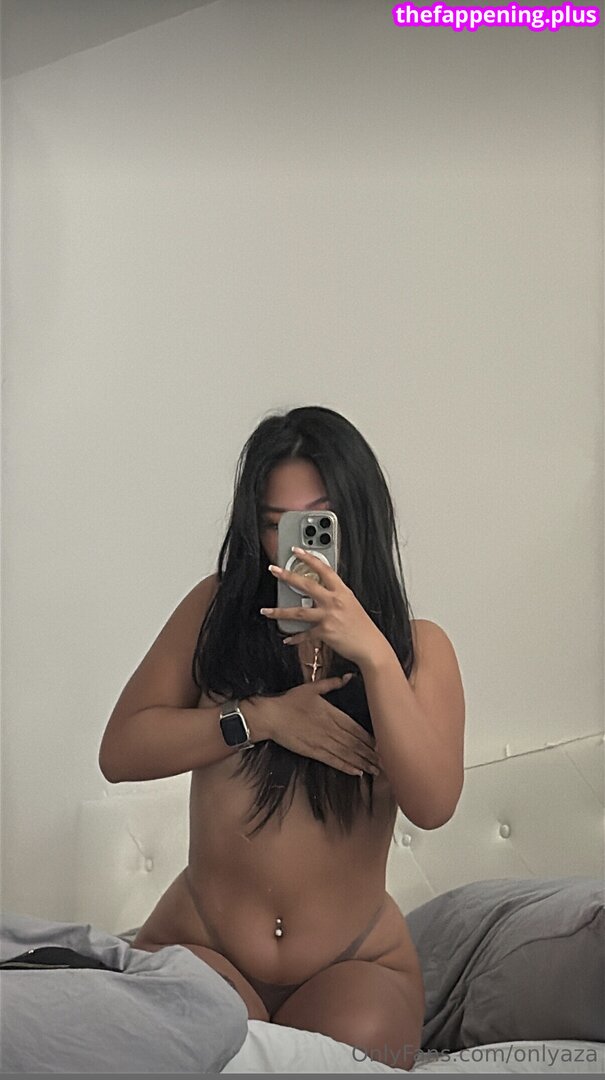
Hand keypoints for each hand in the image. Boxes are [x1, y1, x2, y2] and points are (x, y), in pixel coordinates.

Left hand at [260, 547, 388, 667]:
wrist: (371, 646)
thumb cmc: (362, 627)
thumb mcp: (352, 604)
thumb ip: (336, 596)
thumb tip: (319, 592)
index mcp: (342, 591)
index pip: (324, 569)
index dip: (309, 558)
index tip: (297, 550)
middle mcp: (334, 601)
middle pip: (306, 585)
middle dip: (287, 576)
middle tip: (274, 570)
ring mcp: (328, 616)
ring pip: (298, 611)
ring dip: (279, 611)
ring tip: (266, 611)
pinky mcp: (325, 632)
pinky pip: (305, 634)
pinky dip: (295, 638)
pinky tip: (288, 639)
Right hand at [260, 675, 381, 776]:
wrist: (271, 716)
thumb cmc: (290, 700)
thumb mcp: (312, 687)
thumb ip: (332, 683)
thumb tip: (348, 677)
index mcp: (332, 713)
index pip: (356, 728)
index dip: (370, 738)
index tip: (383, 744)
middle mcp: (330, 729)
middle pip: (355, 744)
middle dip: (370, 754)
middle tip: (386, 762)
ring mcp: (322, 742)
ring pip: (346, 754)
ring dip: (362, 762)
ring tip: (376, 770)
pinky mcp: (312, 751)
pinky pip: (333, 760)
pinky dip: (346, 767)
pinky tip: (357, 772)